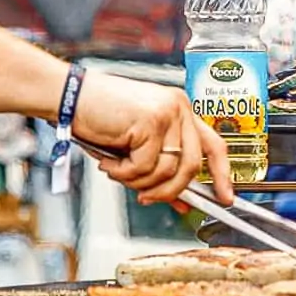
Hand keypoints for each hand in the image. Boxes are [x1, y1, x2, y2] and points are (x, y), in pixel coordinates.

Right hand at [72, 71, 232, 204]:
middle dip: (170, 190)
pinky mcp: (150, 121)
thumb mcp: (137, 146)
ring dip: (139, 181)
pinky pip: (145, 166)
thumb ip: (162, 169)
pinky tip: (110, 162)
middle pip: (192, 165)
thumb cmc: (98, 116)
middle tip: (148, 197)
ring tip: (118, 170)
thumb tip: (182, 200)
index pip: (214, 145)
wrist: (70, 96)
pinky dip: (124, 173)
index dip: (223, 175)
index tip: (225, 197)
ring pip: (168, 170)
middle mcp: (179, 108)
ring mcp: (167, 112)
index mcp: (180, 110)